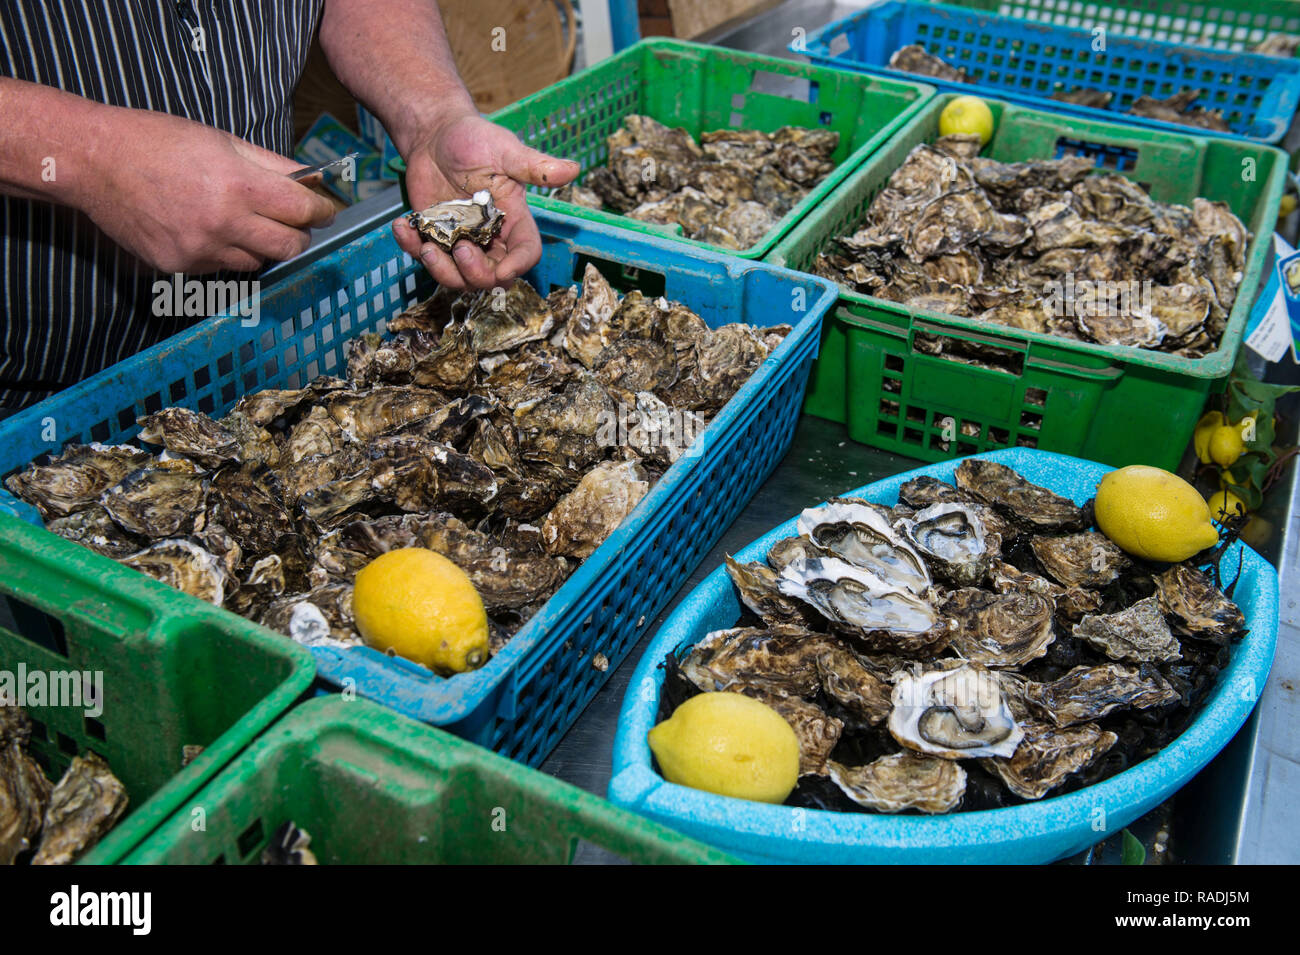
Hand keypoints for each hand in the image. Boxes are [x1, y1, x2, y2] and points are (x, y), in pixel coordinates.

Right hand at [79, 108, 336, 272]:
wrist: (93, 161)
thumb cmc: (157, 141)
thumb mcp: (222, 140)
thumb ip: (272, 165)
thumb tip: (312, 181)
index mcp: (236, 185)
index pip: (302, 211)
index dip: (322, 211)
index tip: (327, 210)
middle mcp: (222, 222)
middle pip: (289, 247)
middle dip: (299, 235)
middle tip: (293, 222)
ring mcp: (199, 249)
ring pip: (257, 262)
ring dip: (260, 246)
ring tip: (239, 220)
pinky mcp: (179, 266)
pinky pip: (221, 268)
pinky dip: (225, 253)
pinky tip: (205, 229)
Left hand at [391, 112, 578, 289]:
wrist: (434, 133)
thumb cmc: (474, 138)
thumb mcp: (505, 149)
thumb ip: (534, 165)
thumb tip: (574, 169)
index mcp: (513, 219)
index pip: (526, 253)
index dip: (518, 266)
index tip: (503, 267)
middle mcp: (489, 236)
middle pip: (492, 276)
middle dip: (475, 272)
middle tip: (458, 247)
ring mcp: (461, 240)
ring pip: (458, 277)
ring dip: (441, 270)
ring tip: (425, 245)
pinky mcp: (434, 237)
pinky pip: (426, 258)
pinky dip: (410, 248)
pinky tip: (402, 226)